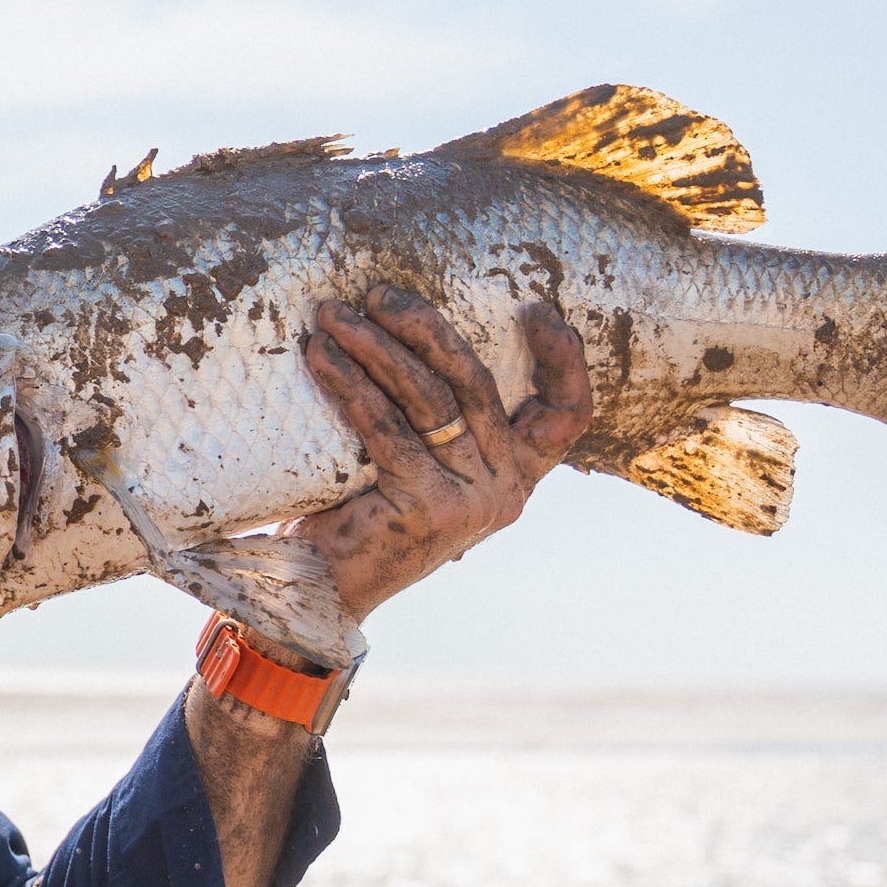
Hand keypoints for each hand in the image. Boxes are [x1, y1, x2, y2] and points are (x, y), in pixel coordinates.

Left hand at [292, 287, 590, 620]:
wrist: (324, 591)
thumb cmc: (363, 514)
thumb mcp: (419, 464)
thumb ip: (439, 421)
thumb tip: (410, 328)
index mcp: (516, 475)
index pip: (566, 415)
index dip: (564, 359)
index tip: (535, 310)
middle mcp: (507, 488)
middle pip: (477, 382)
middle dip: (425, 327)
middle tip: (378, 295)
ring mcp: (474, 500)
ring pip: (430, 396)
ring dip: (376, 346)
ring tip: (333, 317)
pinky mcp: (431, 507)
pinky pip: (386, 425)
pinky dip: (349, 383)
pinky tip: (320, 357)